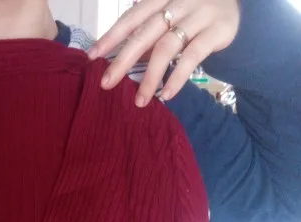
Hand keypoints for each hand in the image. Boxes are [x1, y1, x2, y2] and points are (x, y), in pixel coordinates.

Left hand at [90, 0, 240, 105]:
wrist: (240, 7)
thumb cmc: (195, 15)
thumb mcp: (171, 16)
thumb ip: (149, 33)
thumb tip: (120, 58)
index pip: (132, 17)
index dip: (111, 36)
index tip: (92, 57)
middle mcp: (178, 2)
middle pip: (145, 33)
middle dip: (123, 60)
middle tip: (106, 83)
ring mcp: (198, 15)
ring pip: (167, 46)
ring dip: (150, 76)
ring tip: (139, 101)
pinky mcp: (217, 30)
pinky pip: (193, 56)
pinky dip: (177, 77)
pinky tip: (166, 95)